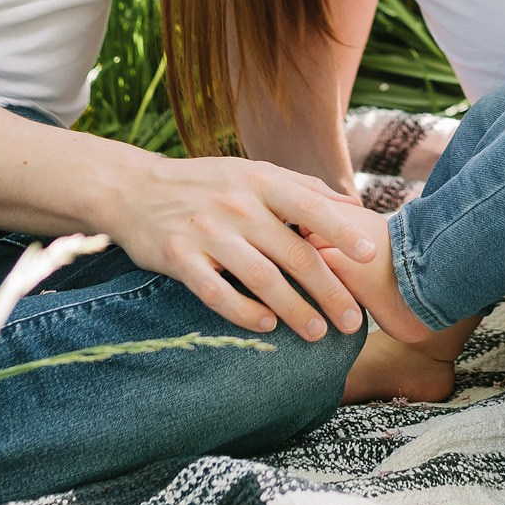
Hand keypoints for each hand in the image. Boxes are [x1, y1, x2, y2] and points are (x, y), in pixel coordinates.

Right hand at [98, 150, 382, 340]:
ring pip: (262, 279)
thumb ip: (301, 187)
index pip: (310, 208)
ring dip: (295, 310)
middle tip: (353, 321)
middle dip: (329, 291)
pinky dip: (245, 312)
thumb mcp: (251, 172)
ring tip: (317, 332)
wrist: (134, 189)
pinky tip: (266, 325)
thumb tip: (353, 204)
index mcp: (259, 181)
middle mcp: (237, 206)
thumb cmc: (204, 183)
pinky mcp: (180, 258)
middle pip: (294, 254)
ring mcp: (207, 233)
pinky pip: (218, 293)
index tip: (370, 256)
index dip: (342, 233)